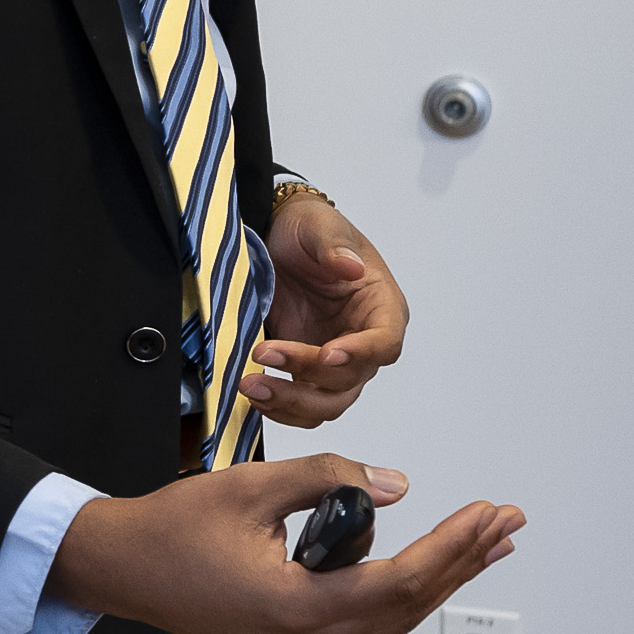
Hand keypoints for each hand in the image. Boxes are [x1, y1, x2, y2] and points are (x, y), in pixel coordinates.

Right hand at [44, 453, 524, 633]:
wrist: (120, 568)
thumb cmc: (172, 528)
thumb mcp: (250, 487)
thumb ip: (327, 480)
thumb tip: (396, 487)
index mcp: (296, 610)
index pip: (399, 582)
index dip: (451, 547)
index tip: (486, 514)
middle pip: (405, 608)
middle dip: (460, 562)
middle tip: (504, 526)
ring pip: (389, 623)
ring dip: (436, 581)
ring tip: (481, 545)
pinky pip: (362, 631)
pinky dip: (398, 599)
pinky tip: (422, 574)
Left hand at [243, 192, 403, 430]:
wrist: (275, 237)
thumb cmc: (307, 230)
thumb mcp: (319, 227)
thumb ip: (335, 246)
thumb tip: (351, 266)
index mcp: (382, 308)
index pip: (384, 343)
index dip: (360, 354)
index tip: (327, 354)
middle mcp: (363, 342)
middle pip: (349, 381)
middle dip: (307, 375)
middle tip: (262, 355)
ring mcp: (333, 361)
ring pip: (325, 403)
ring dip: (290, 401)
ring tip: (250, 385)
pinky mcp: (304, 370)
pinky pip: (301, 404)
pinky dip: (279, 407)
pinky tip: (253, 393)